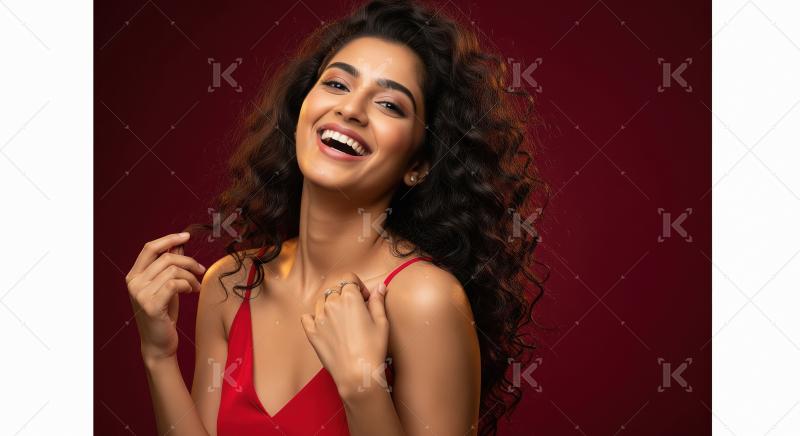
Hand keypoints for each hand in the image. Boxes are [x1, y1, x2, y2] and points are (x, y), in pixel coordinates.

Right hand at [126, 232, 205, 362]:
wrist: (159, 343)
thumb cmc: (164, 314)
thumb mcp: (167, 285)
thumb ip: (169, 266)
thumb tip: (180, 244)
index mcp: (134, 276)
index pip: (149, 248)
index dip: (169, 239)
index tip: (187, 236)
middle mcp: (133, 283)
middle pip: (166, 258)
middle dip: (189, 262)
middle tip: (201, 270)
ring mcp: (140, 294)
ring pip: (173, 270)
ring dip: (191, 277)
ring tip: (196, 286)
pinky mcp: (151, 305)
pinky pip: (175, 284)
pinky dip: (187, 285)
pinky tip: (190, 292)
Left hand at [300, 273, 389, 398]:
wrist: (357, 374)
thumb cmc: (372, 349)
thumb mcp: (381, 322)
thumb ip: (378, 301)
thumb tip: (380, 286)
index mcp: (350, 297)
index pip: (349, 279)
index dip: (359, 287)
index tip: (364, 298)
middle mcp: (331, 304)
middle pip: (336, 290)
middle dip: (346, 296)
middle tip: (356, 311)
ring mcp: (319, 318)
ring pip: (321, 301)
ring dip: (330, 304)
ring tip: (341, 319)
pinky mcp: (311, 332)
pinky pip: (307, 317)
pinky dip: (313, 317)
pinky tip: (324, 325)